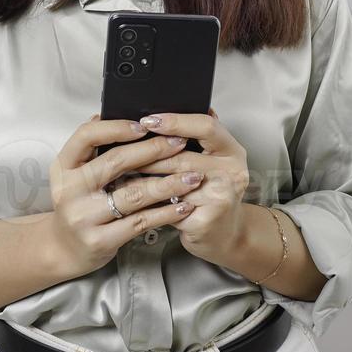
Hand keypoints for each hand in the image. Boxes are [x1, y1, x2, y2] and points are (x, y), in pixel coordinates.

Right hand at [46, 114, 198, 277]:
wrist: (64, 250)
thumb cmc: (79, 205)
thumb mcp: (76, 175)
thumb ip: (94, 151)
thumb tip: (119, 116)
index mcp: (64, 167)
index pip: (86, 136)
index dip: (116, 127)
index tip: (144, 125)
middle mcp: (70, 190)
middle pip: (116, 162)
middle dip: (153, 150)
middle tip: (180, 143)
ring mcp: (83, 217)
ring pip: (134, 193)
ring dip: (168, 183)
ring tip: (192, 176)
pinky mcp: (100, 240)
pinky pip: (140, 222)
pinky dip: (165, 212)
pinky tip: (183, 205)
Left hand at [126, 108, 250, 263]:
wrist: (224, 234)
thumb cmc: (210, 193)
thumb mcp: (209, 161)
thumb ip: (193, 138)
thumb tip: (157, 117)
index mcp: (232, 150)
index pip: (205, 126)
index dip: (175, 121)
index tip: (148, 120)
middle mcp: (232, 172)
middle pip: (183, 156)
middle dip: (147, 153)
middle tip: (120, 148)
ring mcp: (221, 197)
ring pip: (171, 182)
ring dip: (142, 176)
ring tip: (119, 169)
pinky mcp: (205, 220)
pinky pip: (167, 207)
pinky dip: (146, 202)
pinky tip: (129, 197)